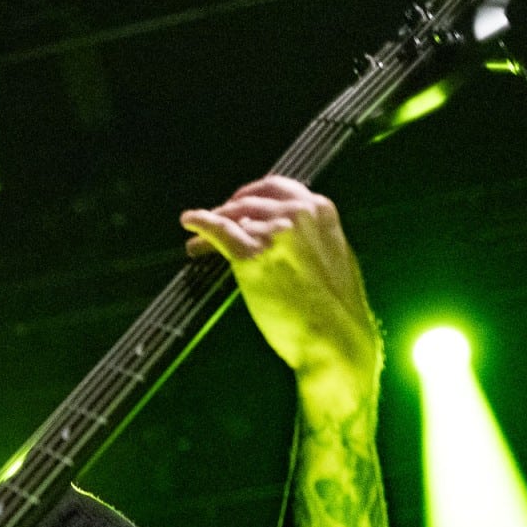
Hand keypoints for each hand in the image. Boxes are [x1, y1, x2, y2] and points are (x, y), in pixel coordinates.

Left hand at [180, 176, 379, 413]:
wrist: (335, 338)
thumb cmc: (337, 309)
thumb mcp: (334, 257)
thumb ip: (311, 236)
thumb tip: (286, 232)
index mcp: (320, 210)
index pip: (276, 188)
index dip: (251, 195)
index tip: (237, 204)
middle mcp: (297, 213)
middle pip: (249, 202)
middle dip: (229, 210)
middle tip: (215, 221)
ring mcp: (273, 232)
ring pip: (232, 217)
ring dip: (213, 225)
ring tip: (198, 242)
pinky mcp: (251, 254)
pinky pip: (218, 230)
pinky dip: (200, 222)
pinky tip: (189, 221)